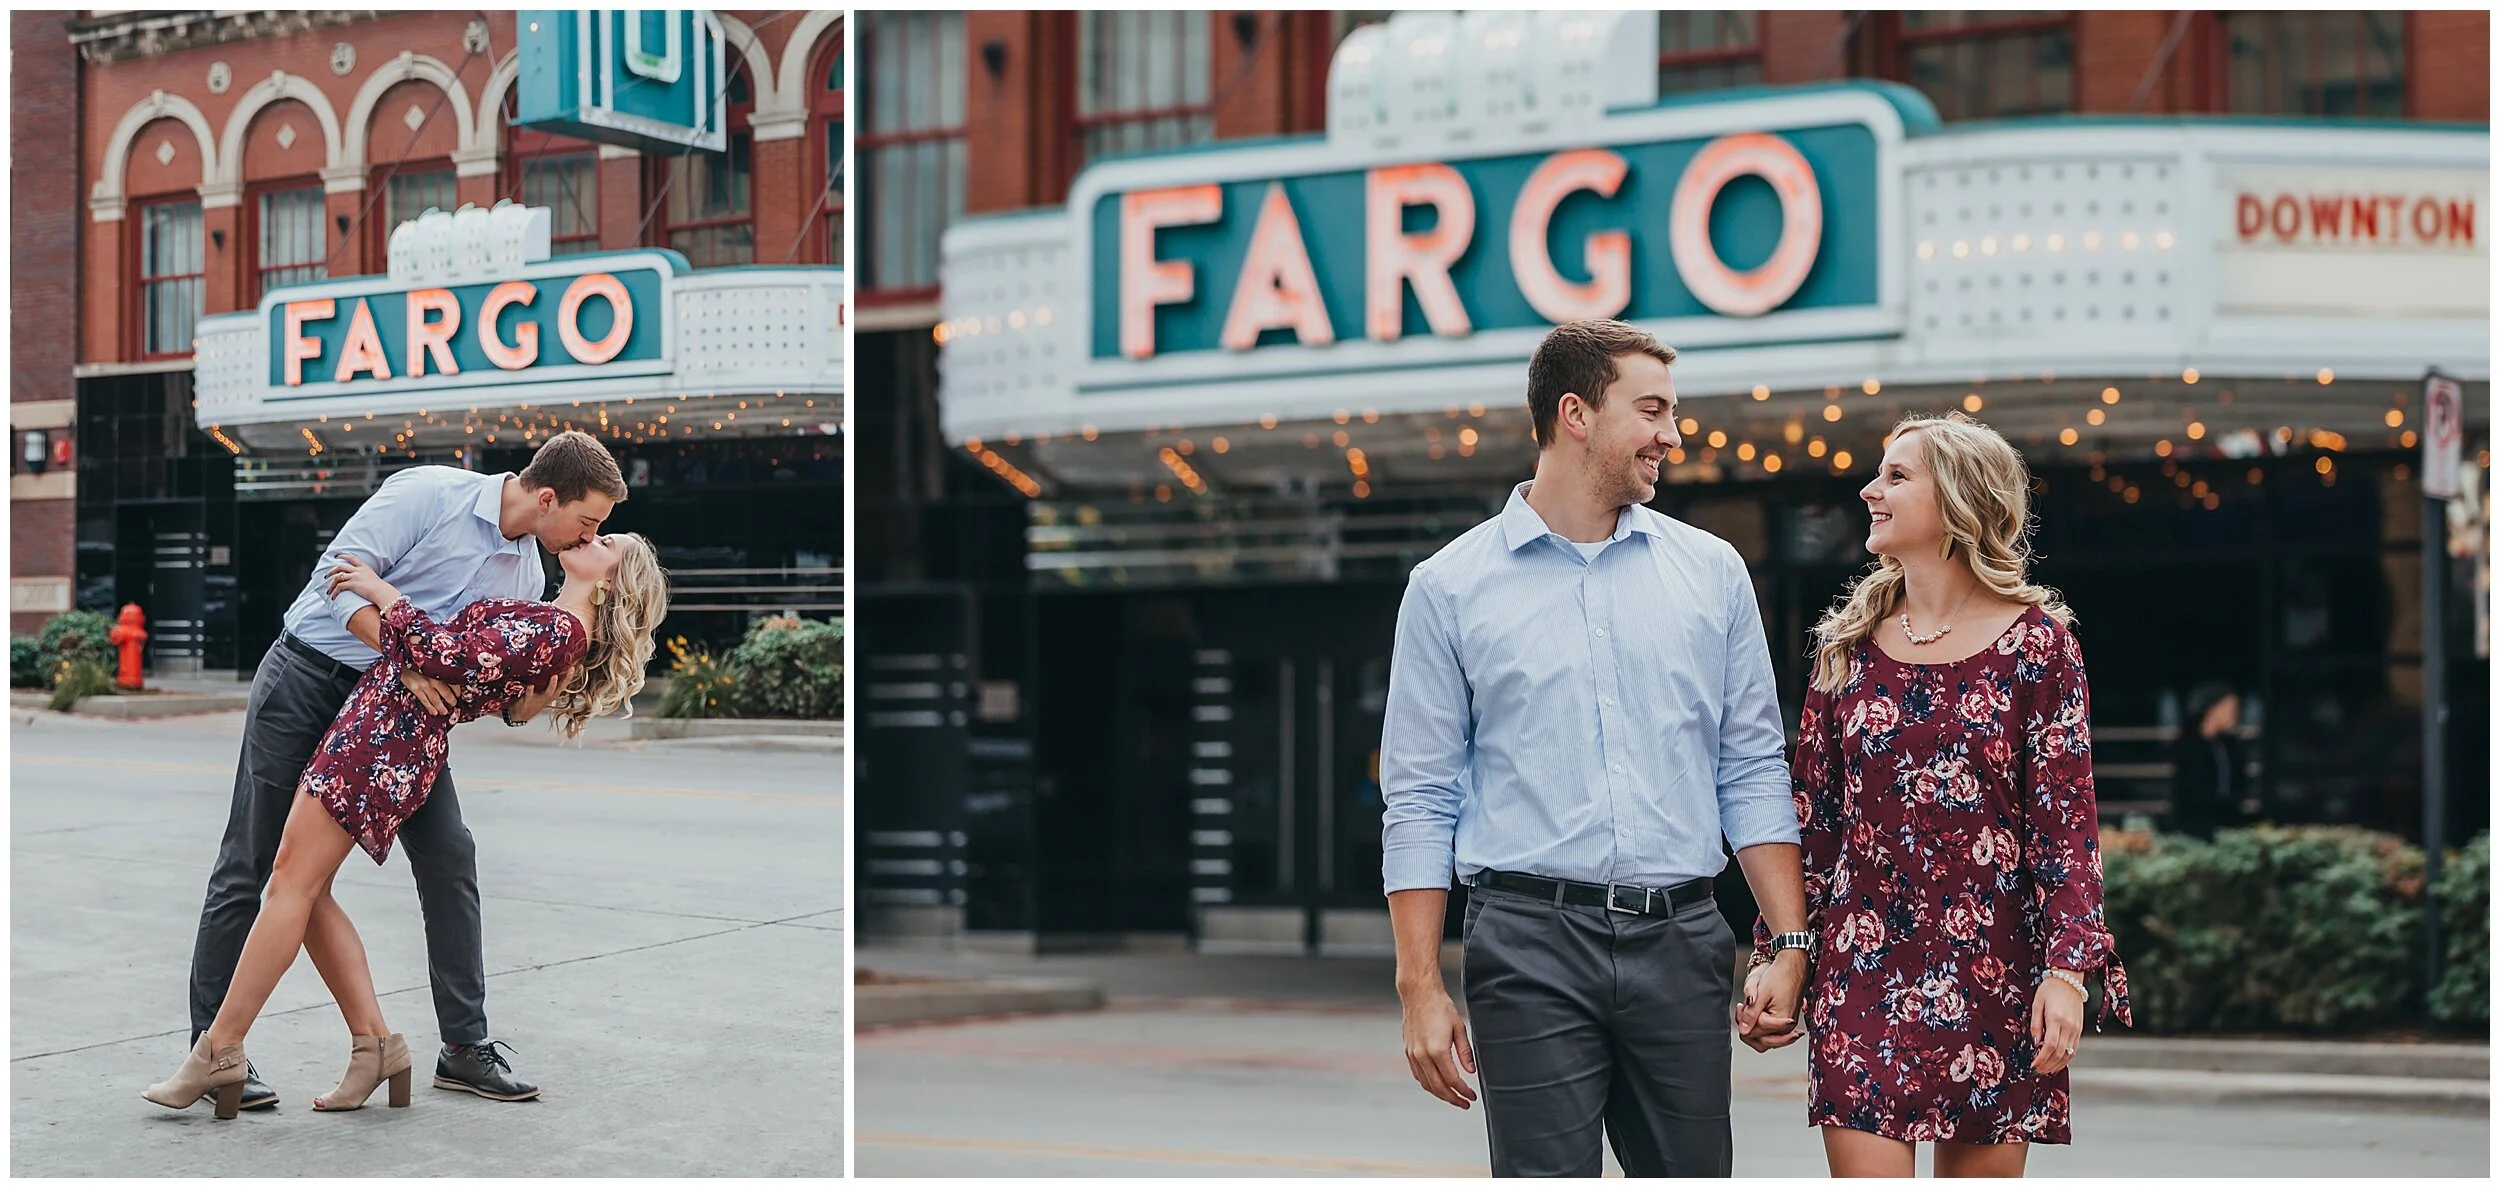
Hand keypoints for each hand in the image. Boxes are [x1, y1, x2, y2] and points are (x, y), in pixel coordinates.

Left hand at [325, 553, 401, 608]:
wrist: (383, 592)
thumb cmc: (381, 588)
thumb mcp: (373, 577)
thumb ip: (366, 576)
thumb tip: (363, 580)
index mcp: (364, 567)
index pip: (351, 558)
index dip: (343, 556)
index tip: (336, 556)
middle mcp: (358, 570)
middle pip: (340, 566)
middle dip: (331, 571)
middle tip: (326, 576)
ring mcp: (355, 576)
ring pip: (337, 577)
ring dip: (331, 584)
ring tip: (328, 591)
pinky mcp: (353, 584)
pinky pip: (339, 587)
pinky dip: (334, 592)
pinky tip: (333, 597)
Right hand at [398, 668, 458, 716]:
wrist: (400, 662)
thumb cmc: (415, 663)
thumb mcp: (429, 665)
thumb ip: (436, 671)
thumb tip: (446, 680)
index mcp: (438, 670)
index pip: (452, 681)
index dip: (457, 689)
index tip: (459, 694)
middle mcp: (433, 677)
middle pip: (446, 692)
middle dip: (451, 700)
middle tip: (454, 704)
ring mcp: (424, 684)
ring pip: (436, 699)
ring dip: (441, 706)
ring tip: (444, 711)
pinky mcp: (415, 688)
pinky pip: (425, 700)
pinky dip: (430, 707)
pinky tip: (434, 712)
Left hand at [503, 666, 571, 723]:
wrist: (521, 715)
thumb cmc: (534, 702)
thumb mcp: (544, 694)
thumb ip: (549, 685)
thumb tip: (552, 670)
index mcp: (552, 694)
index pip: (563, 685)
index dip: (569, 677)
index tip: (573, 668)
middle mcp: (548, 696)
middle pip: (560, 688)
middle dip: (566, 679)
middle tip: (570, 670)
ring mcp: (539, 699)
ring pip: (548, 693)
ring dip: (552, 685)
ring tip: (554, 676)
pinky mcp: (528, 701)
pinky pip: (530, 695)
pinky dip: (530, 691)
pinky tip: (530, 686)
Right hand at [1399, 984, 1477, 1109]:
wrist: (1419, 994)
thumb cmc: (1440, 1007)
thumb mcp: (1459, 1028)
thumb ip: (1465, 1052)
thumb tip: (1471, 1071)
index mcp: (1437, 1050)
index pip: (1452, 1080)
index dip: (1464, 1091)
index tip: (1472, 1096)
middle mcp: (1422, 1055)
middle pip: (1438, 1087)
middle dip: (1453, 1098)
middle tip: (1464, 1103)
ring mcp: (1413, 1055)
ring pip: (1426, 1084)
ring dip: (1440, 1094)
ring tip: (1453, 1097)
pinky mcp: (1408, 1052)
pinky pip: (1418, 1075)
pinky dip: (1428, 1084)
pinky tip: (1438, 1085)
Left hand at [1736, 950, 1806, 1051]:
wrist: (1793, 966)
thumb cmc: (1780, 976)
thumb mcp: (1761, 994)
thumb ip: (1752, 1014)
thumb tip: (1744, 1031)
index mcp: (1783, 1022)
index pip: (1757, 1031)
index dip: (1745, 1019)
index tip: (1743, 1005)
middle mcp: (1787, 1028)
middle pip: (1761, 1041)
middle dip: (1748, 1026)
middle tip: (1744, 1008)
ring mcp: (1786, 1026)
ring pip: (1764, 1039)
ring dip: (1753, 1027)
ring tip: (1749, 1010)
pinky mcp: (1784, 1023)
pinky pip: (1769, 1033)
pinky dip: (1759, 1025)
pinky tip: (1755, 1012)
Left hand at [2029, 970, 2086, 1073]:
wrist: (2070, 979)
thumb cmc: (2050, 989)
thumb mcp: (2037, 1004)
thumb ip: (2035, 1025)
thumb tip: (2034, 1043)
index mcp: (2056, 1019)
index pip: (2050, 1046)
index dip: (2041, 1059)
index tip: (2032, 1066)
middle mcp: (2069, 1026)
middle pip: (2059, 1053)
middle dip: (2047, 1065)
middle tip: (2036, 1071)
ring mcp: (2076, 1029)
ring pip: (2068, 1054)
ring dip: (2056, 1065)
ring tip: (2044, 1071)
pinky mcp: (2079, 1030)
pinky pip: (2074, 1049)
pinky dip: (2065, 1059)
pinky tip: (2056, 1063)